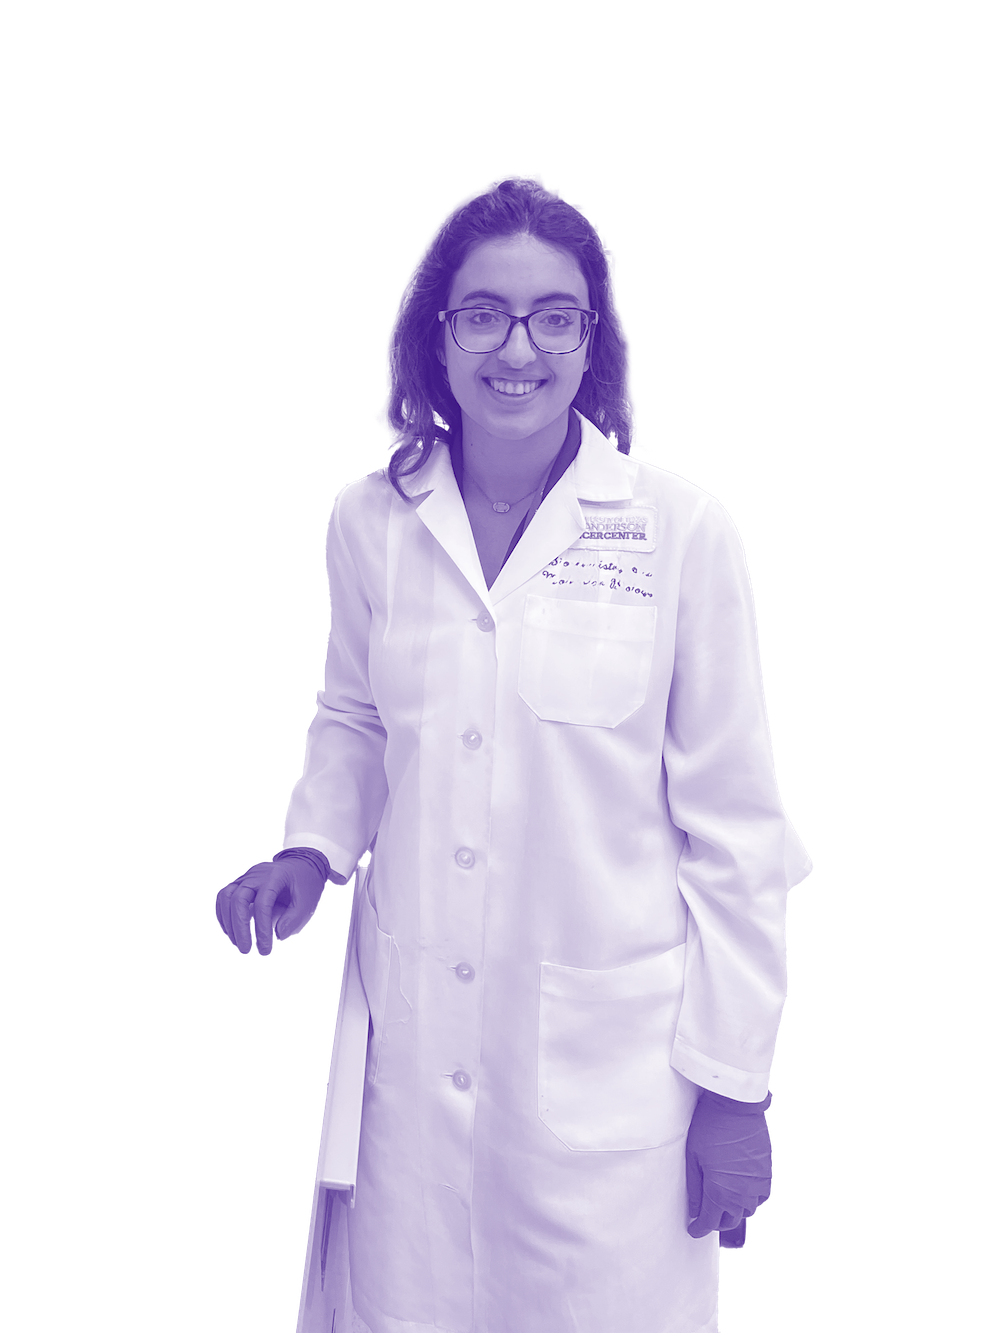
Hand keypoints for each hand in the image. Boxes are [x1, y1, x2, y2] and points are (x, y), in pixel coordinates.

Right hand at [214, 850, 329, 957]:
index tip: (265, 950)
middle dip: (239, 927)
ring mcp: (246, 877)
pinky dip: (224, 916)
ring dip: (228, 922)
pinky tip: (232, 933)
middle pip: (238, 898)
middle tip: (246, 950)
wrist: (300, 867)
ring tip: (238, 943)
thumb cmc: (304, 885)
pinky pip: (224, 897)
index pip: (263, 903)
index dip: (261, 929)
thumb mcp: (307, 901)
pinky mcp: (240, 883)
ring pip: (226, 896)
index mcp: (276, 876)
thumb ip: (294, 918)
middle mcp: (257, 874)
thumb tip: (279, 935)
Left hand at [686, 1090, 773, 1240]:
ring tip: (723, 1204)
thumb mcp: (693, 1157)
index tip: (694, 1229)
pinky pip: (759, 1197)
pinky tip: (741, 1191)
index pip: (709, 1222)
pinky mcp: (766, 1173)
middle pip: (729, 1220)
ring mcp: (756, 1185)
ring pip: (746, 1211)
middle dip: (716, 1222)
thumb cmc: (711, 1128)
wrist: (737, 1106)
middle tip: (706, 1216)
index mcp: (720, 1192)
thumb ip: (694, 1187)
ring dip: (734, 1212)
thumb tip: (694, 1210)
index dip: (699, 1228)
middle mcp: (741, 1195)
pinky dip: (750, 1200)